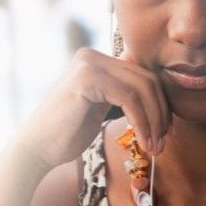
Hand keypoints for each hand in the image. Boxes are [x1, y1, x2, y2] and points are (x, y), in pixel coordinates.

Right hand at [20, 47, 171, 170]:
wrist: (37, 149)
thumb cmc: (68, 134)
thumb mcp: (101, 109)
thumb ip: (123, 98)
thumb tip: (161, 103)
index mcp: (97, 60)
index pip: (143, 76)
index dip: (162, 105)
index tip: (167, 133)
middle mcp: (92, 56)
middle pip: (147, 79)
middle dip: (162, 113)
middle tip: (164, 142)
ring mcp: (88, 64)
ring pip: (142, 88)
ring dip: (155, 121)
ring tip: (155, 147)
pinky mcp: (86, 79)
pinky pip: (129, 98)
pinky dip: (142, 122)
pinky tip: (143, 142)